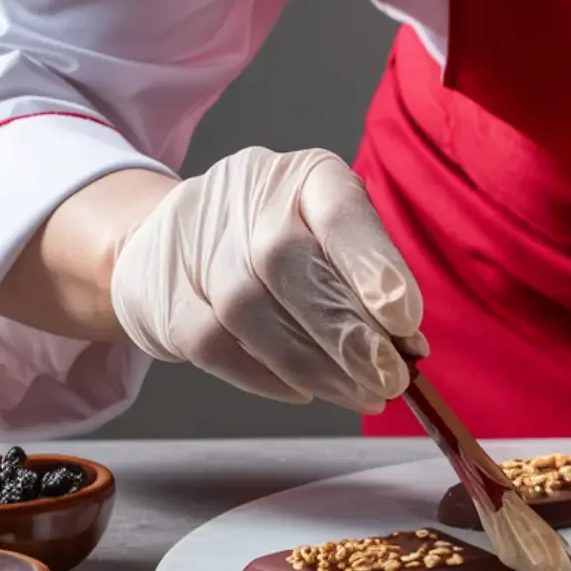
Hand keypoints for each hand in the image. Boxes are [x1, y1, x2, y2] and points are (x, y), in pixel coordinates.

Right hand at [110, 147, 424, 412]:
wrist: (170, 237)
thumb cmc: (280, 239)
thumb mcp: (335, 237)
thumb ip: (369, 281)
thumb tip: (408, 344)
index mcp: (305, 176)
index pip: (338, 211)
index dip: (373, 265)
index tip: (406, 321)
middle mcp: (248, 195)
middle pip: (287, 262)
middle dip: (345, 332)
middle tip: (390, 379)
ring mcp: (196, 241)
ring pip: (249, 310)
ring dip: (314, 366)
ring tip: (361, 394)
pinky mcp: (162, 292)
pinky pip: (213, 344)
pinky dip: (265, 376)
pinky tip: (305, 392)